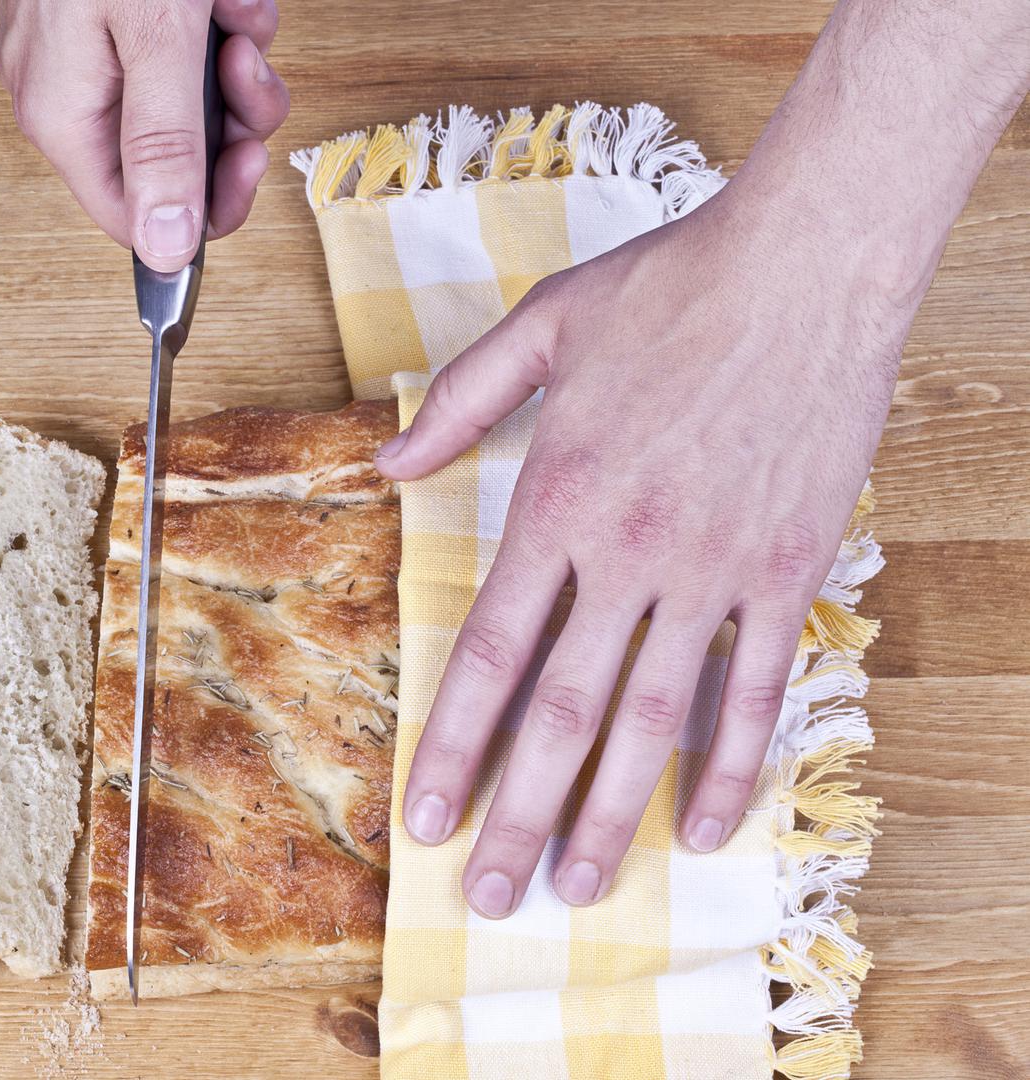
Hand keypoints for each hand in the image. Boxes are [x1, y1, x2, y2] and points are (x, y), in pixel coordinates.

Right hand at [0, 0, 289, 270]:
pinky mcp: (118, 15)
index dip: (200, 210)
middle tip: (251, 70)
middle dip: (230, 122)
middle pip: (171, 160)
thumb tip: (167, 250)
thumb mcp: (158, 40)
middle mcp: (71, 93)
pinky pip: (186, 51)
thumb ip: (165, 146)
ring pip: (190, 105)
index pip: (134, 217)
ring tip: (237, 12)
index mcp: (65, 117)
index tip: (249, 166)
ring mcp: (91, 51)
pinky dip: (223, 21)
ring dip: (237, 66)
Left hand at [377, 185, 914, 917]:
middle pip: (562, 714)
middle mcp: (627, 555)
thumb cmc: (668, 288)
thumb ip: (457, 402)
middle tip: (489, 897)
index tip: (423, 820)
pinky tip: (699, 828)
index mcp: (554, 502)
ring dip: (611, 814)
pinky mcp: (785, 572)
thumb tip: (384, 464)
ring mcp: (712, 571)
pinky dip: (728, 764)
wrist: (805, 263)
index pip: (491, 655)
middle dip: (519, 814)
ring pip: (653, 719)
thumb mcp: (540, 328)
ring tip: (577, 888)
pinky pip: (755, 689)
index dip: (452, 748)